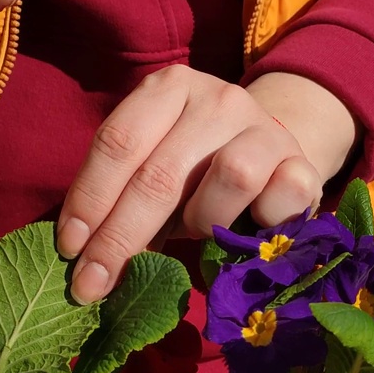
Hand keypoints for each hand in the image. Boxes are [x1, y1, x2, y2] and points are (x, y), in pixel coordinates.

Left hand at [58, 67, 359, 304]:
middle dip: (119, 237)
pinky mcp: (303, 164)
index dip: (89, 199)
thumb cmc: (198, 170)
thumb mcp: (155, 169)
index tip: (70, 249)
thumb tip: (84, 263)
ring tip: (195, 232)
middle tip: (93, 283)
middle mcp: (219, 98)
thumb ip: (121, 198)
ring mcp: (265, 128)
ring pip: (231, 175)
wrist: (273, 153)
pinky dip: (260, 221)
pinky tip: (249, 228)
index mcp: (169, 88)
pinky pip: (281, 196)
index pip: (118, 142)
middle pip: (160, 173)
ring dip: (202, 218)